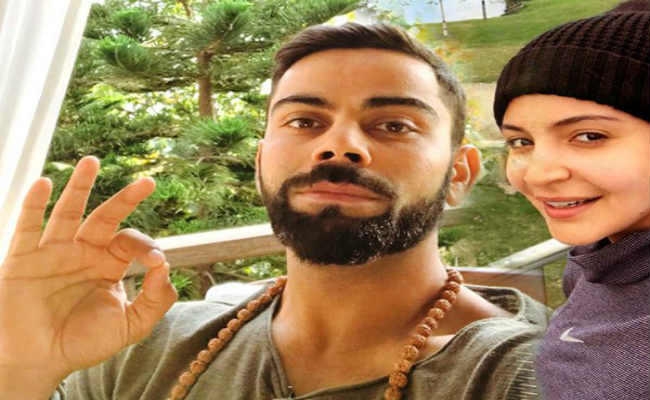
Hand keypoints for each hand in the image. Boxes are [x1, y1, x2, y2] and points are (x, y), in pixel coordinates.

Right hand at [0, 156, 176, 389]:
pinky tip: (44, 184)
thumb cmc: (83, 343)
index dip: (147, 247)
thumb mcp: (131, 326)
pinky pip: (28, 227)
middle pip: (106, 217)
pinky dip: (34, 205)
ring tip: (92, 162)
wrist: (38, 361)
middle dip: (126, 199)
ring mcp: (54, 253)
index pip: (131, 242)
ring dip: (79, 187)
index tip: (155, 262)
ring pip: (69, 213)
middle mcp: (84, 253)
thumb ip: (156, 299)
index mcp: (109, 265)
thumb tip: (167, 267)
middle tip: (148, 182)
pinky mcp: (24, 259)